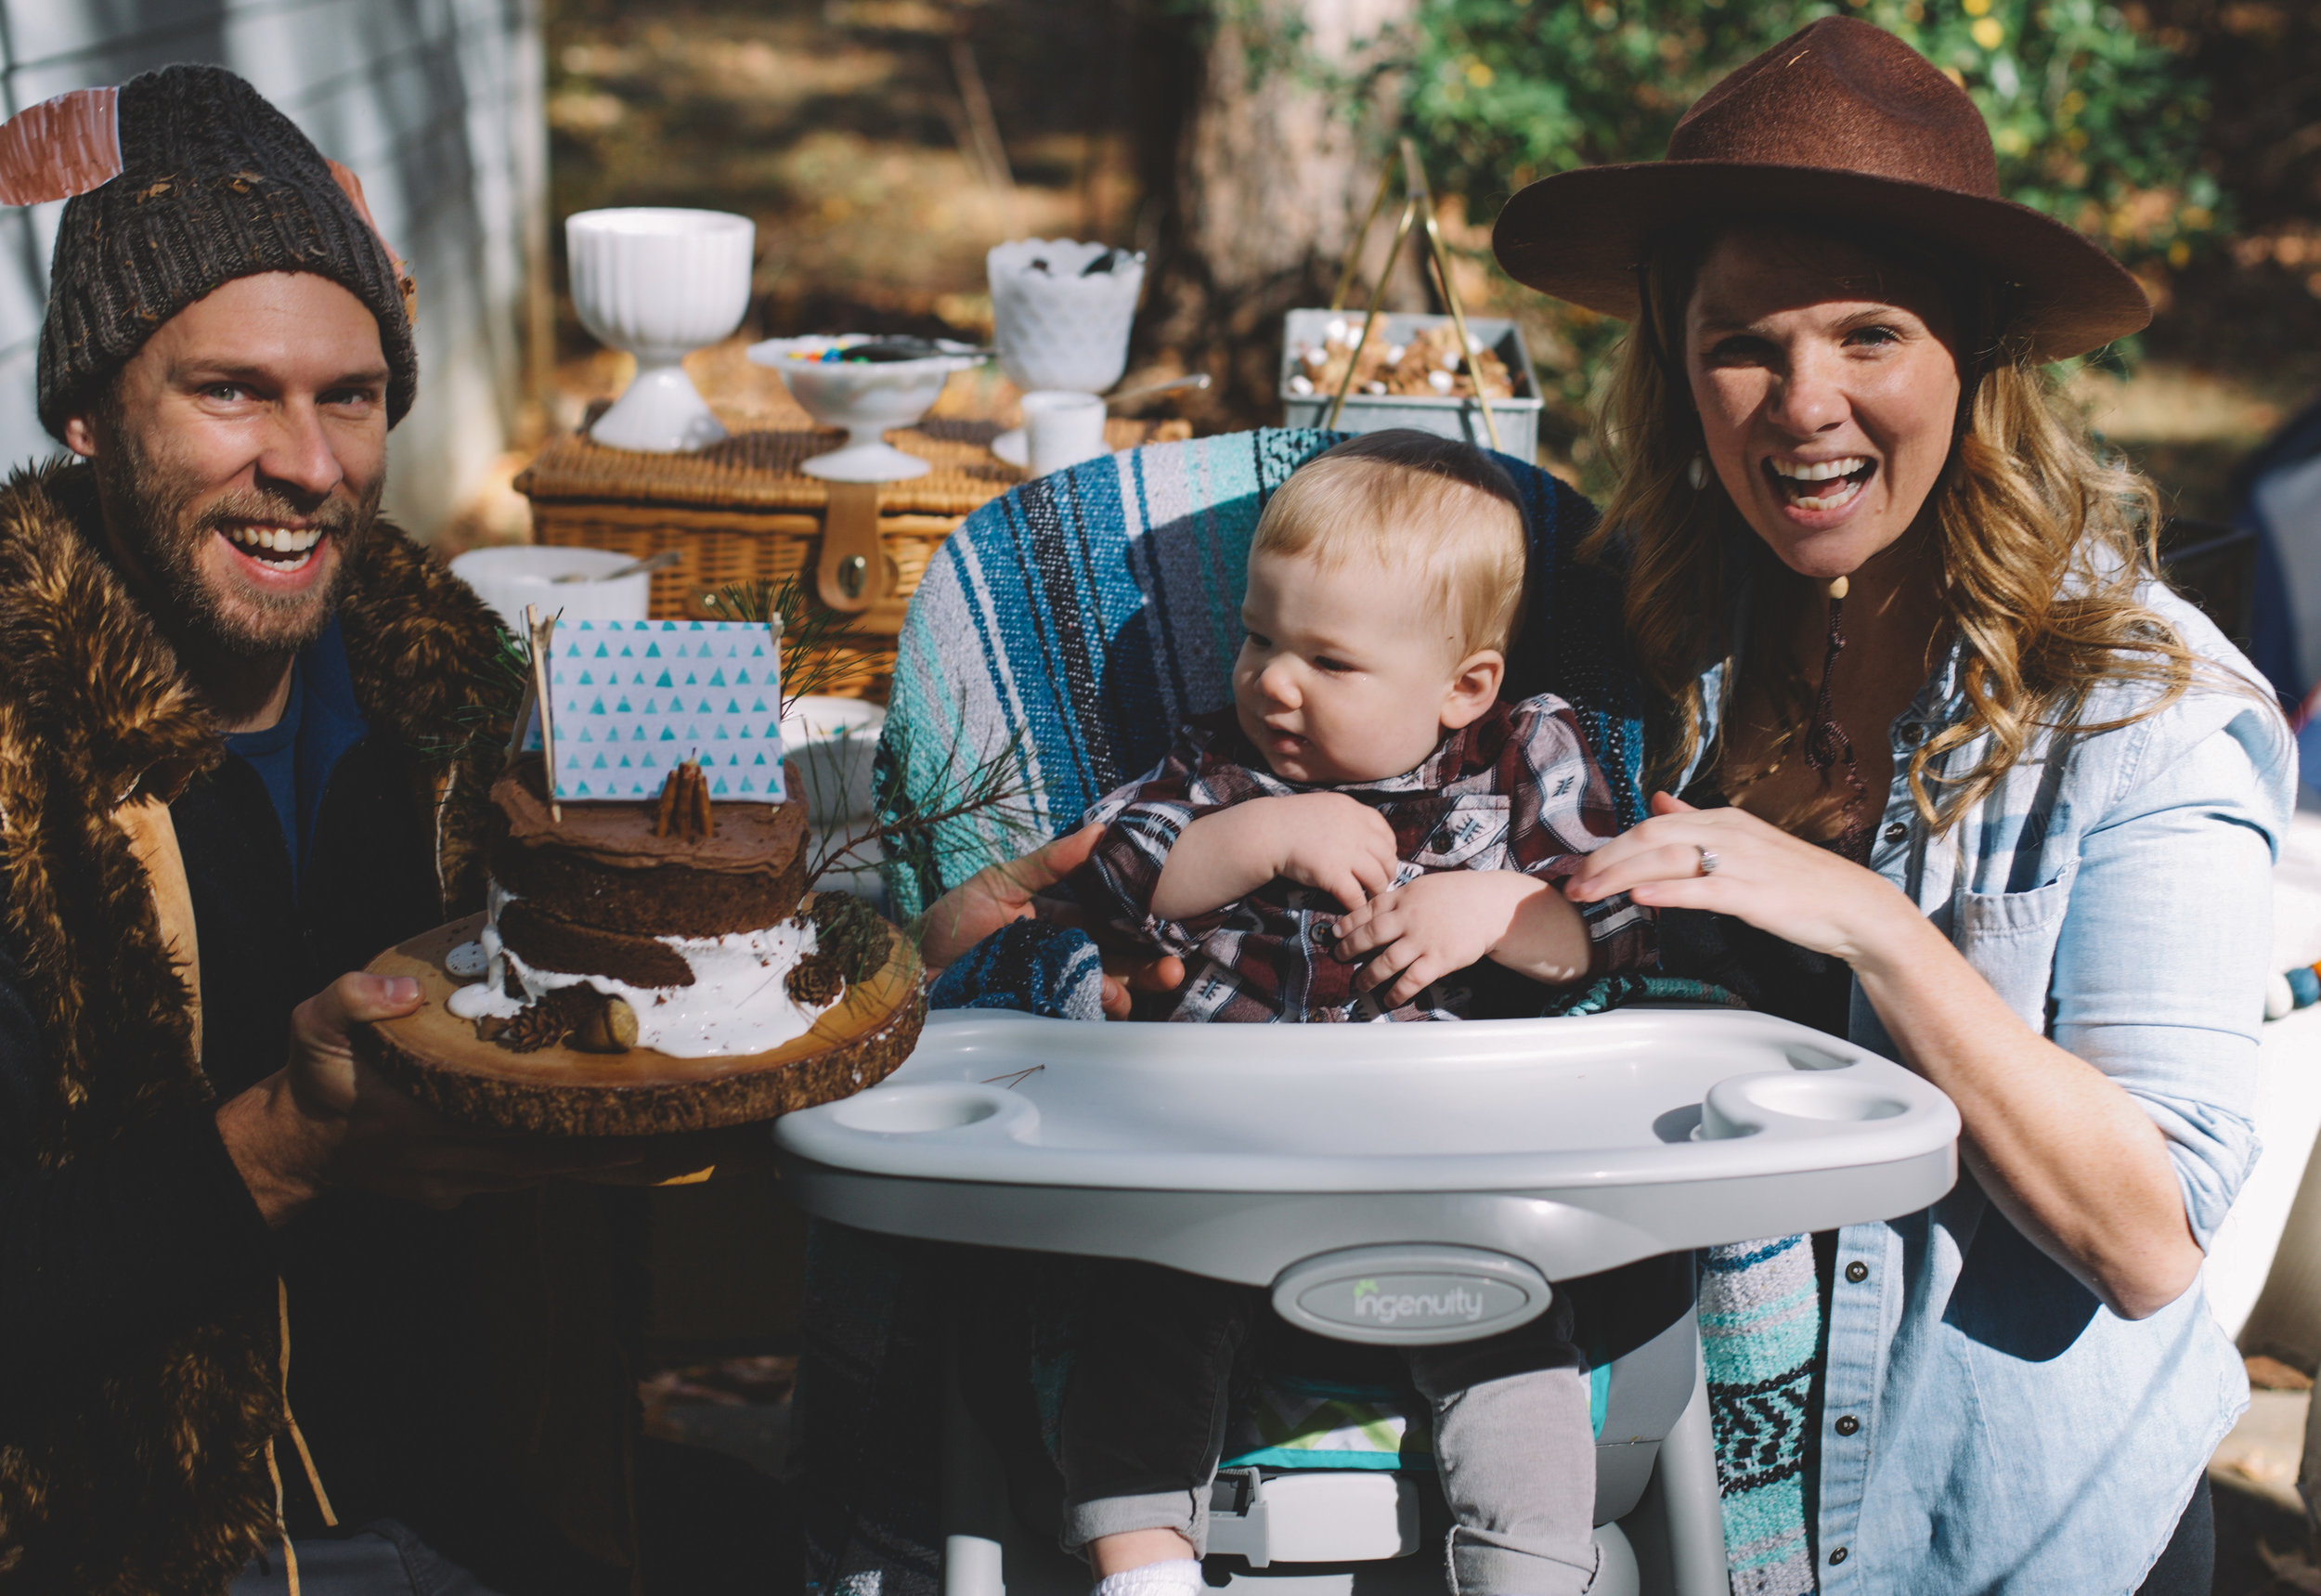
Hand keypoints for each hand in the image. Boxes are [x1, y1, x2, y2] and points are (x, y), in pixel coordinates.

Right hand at [217, 972, 645, 1223]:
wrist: (290, 1144)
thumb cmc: (314, 1077)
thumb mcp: (312, 1025)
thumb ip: (352, 998)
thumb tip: (404, 992)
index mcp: (416, 1109)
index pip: (501, 1108)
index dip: (555, 1105)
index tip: (608, 1094)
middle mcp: (439, 1150)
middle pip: (530, 1150)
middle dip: (589, 1143)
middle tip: (651, 1127)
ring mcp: (444, 1176)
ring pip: (525, 1174)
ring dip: (578, 1164)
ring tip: (638, 1147)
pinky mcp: (444, 1191)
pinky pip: (505, 1185)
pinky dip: (544, 1173)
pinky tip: (582, 1160)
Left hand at [919, 824, 1185, 1019]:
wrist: (909, 965)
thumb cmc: (952, 918)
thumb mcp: (1001, 879)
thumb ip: (1050, 861)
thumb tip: (1100, 832)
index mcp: (1064, 920)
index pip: (1114, 922)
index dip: (1144, 925)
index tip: (1172, 926)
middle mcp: (1066, 954)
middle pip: (1119, 961)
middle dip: (1149, 968)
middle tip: (1172, 971)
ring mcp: (1054, 986)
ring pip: (1102, 991)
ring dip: (1123, 994)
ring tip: (1125, 995)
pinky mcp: (1038, 1013)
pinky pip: (1072, 1015)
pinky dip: (1089, 1015)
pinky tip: (1100, 1012)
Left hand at [1333, 870, 1584, 1004]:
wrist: (1491, 906)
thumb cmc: (1459, 894)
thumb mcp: (1426, 887)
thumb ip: (1402, 898)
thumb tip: (1378, 908)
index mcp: (1405, 897)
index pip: (1369, 909)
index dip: (1349, 922)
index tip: (1335, 933)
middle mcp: (1409, 918)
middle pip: (1371, 935)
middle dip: (1351, 948)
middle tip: (1339, 958)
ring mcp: (1423, 940)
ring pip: (1386, 961)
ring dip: (1369, 976)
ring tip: (1359, 985)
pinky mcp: (1438, 960)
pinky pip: (1411, 980)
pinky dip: (1396, 992)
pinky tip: (1388, 999)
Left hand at [1562, 793, 1919, 965]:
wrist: (1854, 907)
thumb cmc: (1798, 880)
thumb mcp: (1742, 841)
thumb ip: (1695, 822)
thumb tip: (1659, 802)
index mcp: (1722, 820)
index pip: (1651, 826)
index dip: (1611, 846)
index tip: (1581, 867)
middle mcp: (1727, 833)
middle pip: (1649, 839)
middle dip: (1604, 860)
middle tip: (1572, 882)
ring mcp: (1741, 862)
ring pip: (1667, 861)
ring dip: (1620, 877)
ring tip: (1588, 892)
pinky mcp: (1754, 894)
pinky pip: (1703, 889)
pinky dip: (1668, 892)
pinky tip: (1640, 898)